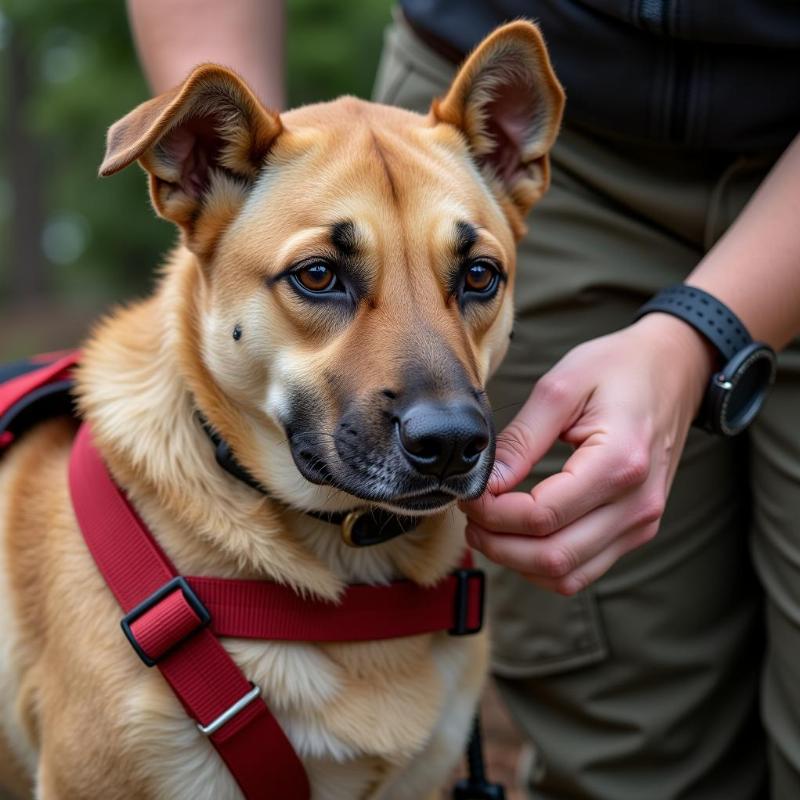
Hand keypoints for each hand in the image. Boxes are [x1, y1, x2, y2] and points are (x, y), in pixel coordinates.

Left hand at [461, 313, 714, 594]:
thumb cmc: (618, 369)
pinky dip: (542, 564)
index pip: (542, 515)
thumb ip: (521, 440)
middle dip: (498, 543)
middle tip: (470, 515)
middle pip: (553, 556)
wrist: (674, 369)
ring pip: (566, 575)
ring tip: (487, 527)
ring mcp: (641, 522)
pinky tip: (518, 537)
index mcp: (620, 462)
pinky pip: (583, 570)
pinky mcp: (637, 529)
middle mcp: (637, 504)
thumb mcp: (561, 387)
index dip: (494, 514)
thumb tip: (486, 484)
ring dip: (517, 560)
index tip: (469, 494)